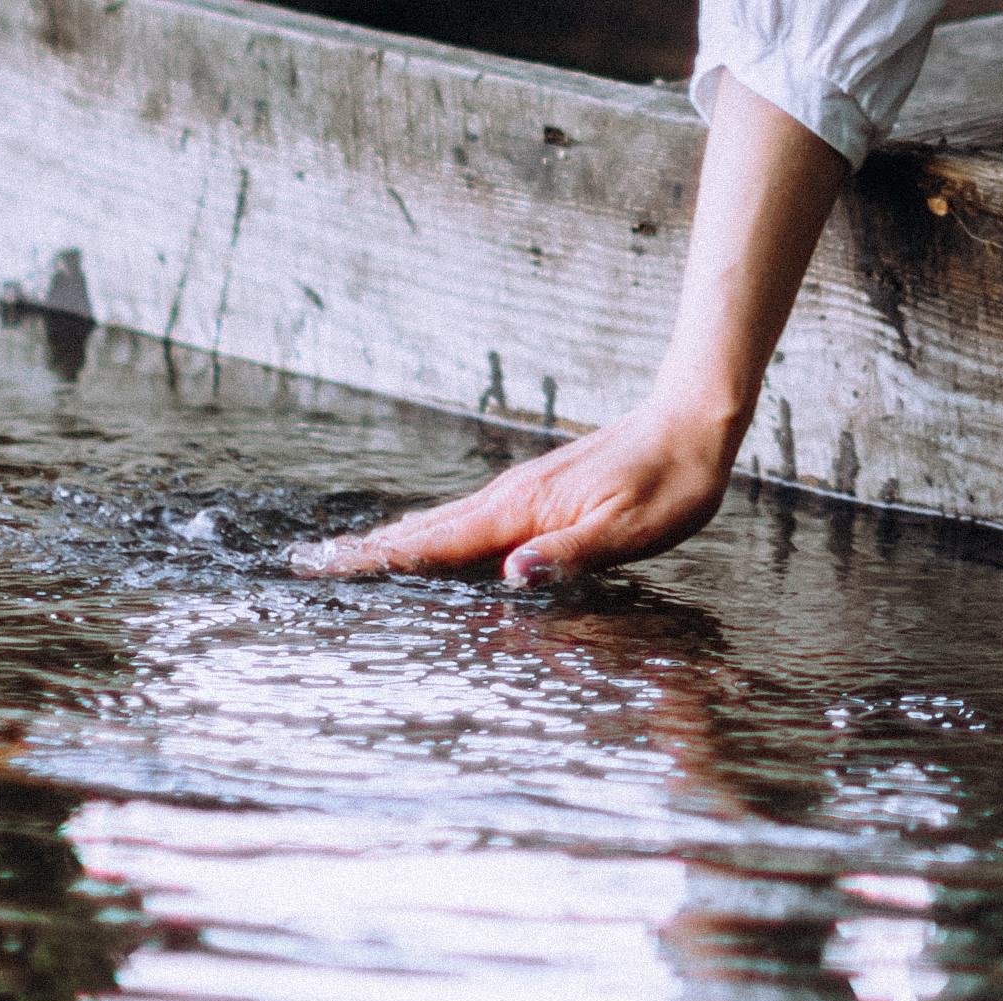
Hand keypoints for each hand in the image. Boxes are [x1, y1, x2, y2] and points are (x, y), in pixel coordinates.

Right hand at [287, 398, 738, 586]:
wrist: (692, 423)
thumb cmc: (670, 484)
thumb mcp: (629, 530)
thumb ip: (570, 555)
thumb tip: (513, 576)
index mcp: (520, 512)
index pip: (437, 543)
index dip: (381, 559)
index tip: (330, 565)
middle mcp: (507, 498)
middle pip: (422, 530)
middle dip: (366, 549)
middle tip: (310, 561)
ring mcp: (517, 493)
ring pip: (439, 523)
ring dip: (390, 541)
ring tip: (348, 555)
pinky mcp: (533, 494)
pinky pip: (465, 519)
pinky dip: (429, 533)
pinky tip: (422, 540)